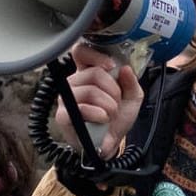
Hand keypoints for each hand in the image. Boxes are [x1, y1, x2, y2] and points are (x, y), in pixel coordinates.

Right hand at [55, 43, 143, 157]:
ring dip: (108, 105)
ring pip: (90, 90)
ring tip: (110, 115)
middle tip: (116, 103)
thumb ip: (131, 82)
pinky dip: (98, 114)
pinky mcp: (63, 115)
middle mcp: (74, 83)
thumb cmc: (116, 118)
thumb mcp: (132, 98)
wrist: (111, 143)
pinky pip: (81, 107)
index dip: (96, 55)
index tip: (111, 67)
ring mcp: (66, 98)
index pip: (81, 51)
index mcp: (87, 73)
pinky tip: (102, 120)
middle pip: (94, 72)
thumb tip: (125, 68)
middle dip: (113, 90)